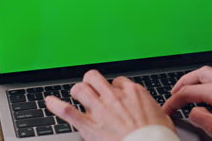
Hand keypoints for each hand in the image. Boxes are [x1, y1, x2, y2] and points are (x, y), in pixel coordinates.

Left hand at [45, 70, 174, 140]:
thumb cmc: (157, 137)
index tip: (115, 94)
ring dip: (76, 91)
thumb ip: (153, 110)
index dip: (115, 87)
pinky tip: (49, 101)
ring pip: (80, 89)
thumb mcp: (162, 118)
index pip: (118, 81)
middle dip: (91, 82)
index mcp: (133, 92)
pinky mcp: (89, 126)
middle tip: (92, 89)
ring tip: (76, 95)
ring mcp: (100, 110)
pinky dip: (55, 105)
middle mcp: (114, 96)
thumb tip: (155, 113)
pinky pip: (67, 111)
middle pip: (94, 77)